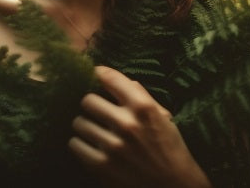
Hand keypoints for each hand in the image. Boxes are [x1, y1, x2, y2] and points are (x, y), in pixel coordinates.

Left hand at [68, 66, 210, 187]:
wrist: (174, 187)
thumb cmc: (170, 150)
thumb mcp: (164, 118)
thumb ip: (143, 97)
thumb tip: (123, 80)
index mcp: (144, 108)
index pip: (111, 79)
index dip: (99, 73)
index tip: (95, 74)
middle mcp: (127, 124)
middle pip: (88, 100)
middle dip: (91, 104)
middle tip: (95, 110)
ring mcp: (113, 146)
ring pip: (78, 122)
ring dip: (84, 125)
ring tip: (93, 130)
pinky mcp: (101, 166)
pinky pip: (75, 144)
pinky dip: (80, 144)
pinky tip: (90, 145)